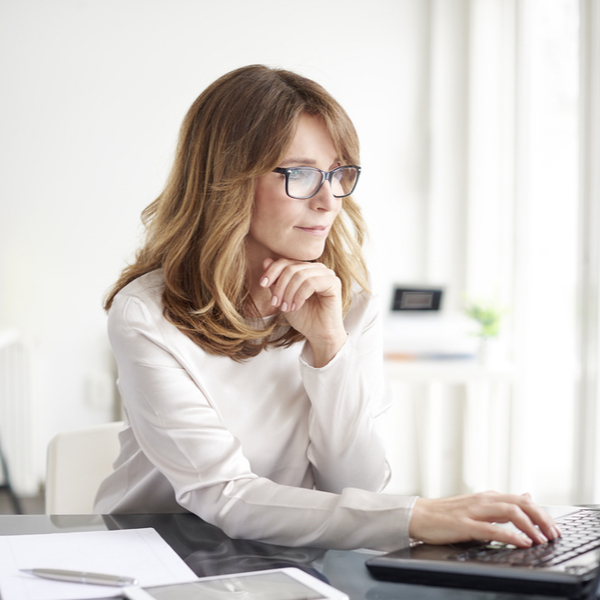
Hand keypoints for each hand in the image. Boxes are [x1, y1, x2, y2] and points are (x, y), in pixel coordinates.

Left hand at [260, 258, 346, 366]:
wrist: (318, 334)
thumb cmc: (303, 317)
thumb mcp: (283, 297)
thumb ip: (276, 281)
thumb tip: (265, 261)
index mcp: (306, 268)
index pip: (285, 261)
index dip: (272, 271)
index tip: (262, 285)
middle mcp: (318, 268)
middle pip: (291, 268)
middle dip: (280, 286)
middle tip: (275, 303)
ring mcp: (327, 274)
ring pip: (300, 275)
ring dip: (289, 293)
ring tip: (286, 307)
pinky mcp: (334, 283)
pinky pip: (311, 283)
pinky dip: (299, 296)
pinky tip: (296, 307)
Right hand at [409, 492, 560, 547]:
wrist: (418, 515)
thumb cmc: (446, 513)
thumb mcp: (478, 505)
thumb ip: (502, 503)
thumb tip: (527, 495)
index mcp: (487, 497)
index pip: (521, 500)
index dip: (541, 513)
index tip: (553, 527)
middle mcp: (483, 500)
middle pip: (520, 503)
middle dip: (541, 518)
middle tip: (553, 533)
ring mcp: (473, 511)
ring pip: (509, 512)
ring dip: (530, 526)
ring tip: (541, 539)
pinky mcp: (464, 524)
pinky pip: (491, 529)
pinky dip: (510, 535)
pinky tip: (521, 542)